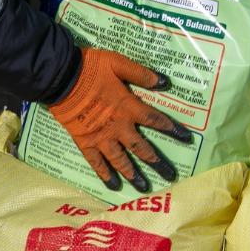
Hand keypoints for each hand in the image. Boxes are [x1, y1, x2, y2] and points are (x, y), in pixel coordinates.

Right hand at [47, 48, 191, 193]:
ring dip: (133, 174)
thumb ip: (141, 74)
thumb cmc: (91, 68)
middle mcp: (119, 127)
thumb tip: (165, 82)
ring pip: (121, 160)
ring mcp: (102, 138)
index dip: (172, 129)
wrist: (62, 78)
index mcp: (129, 107)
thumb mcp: (118, 63)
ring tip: (144, 187)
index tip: (186, 139)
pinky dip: (105, 174)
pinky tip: (113, 186)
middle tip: (170, 176)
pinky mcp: (86, 142)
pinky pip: (96, 163)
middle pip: (142, 148)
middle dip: (157, 162)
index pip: (156, 121)